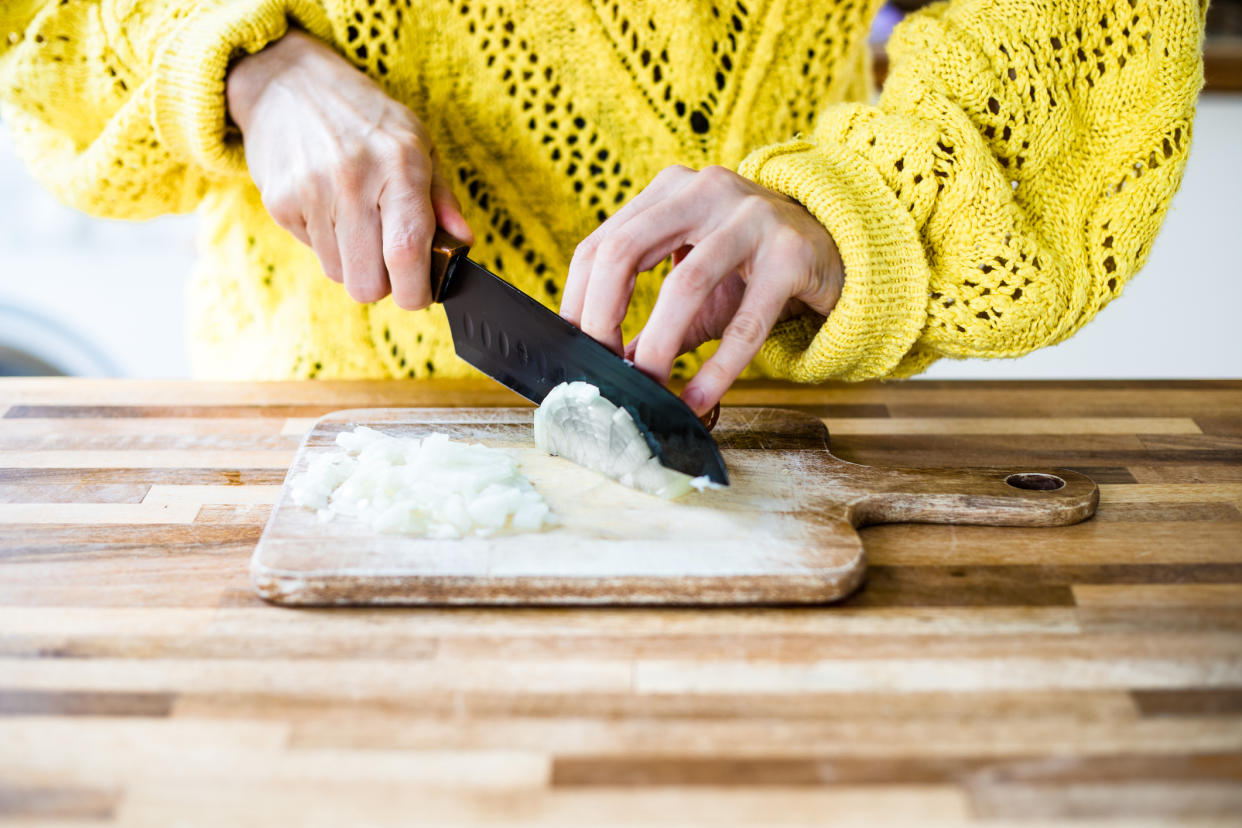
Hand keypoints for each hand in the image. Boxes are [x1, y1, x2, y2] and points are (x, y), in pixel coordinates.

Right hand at [226, 30, 471, 307]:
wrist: (287, 82)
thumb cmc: (364, 117)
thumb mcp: (416, 141)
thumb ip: (441, 197)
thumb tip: (463, 242)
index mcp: (399, 165)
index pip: (408, 252)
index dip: (416, 291)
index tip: (419, 295)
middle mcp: (353, 179)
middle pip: (368, 282)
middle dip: (383, 285)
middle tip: (388, 262)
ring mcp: (311, 192)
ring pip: (340, 274)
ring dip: (354, 262)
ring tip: (355, 222)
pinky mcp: (279, 203)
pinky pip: (313, 254)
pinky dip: (326, 243)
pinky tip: (328, 208)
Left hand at [560, 165, 843, 415]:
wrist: (838, 251)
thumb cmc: (753, 268)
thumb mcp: (694, 280)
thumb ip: (647, 315)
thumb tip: (603, 365)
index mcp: (670, 192)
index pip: (602, 243)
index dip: (578, 300)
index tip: (576, 349)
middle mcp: (705, 192)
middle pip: (625, 252)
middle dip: (604, 318)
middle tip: (603, 367)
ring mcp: (752, 217)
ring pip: (684, 285)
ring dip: (658, 346)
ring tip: (648, 385)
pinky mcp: (792, 255)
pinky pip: (746, 323)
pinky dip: (717, 369)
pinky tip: (698, 398)